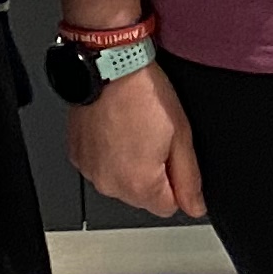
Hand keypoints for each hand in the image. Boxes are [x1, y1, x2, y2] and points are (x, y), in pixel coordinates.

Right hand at [69, 65, 205, 220]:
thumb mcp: (181, 135)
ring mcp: (90, 171)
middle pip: (142, 197)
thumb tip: (195, 206)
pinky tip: (116, 129)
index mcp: (138, 184)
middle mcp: (109, 184)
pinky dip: (109, 154)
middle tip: (153, 137)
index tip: (171, 155)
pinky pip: (100, 166)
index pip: (168, 207)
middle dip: (152, 174)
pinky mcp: (77, 156)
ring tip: (133, 130)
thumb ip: (189, 178)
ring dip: (128, 165)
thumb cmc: (143, 93)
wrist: (109, 66)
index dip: (175, 182)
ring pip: (120, 182)